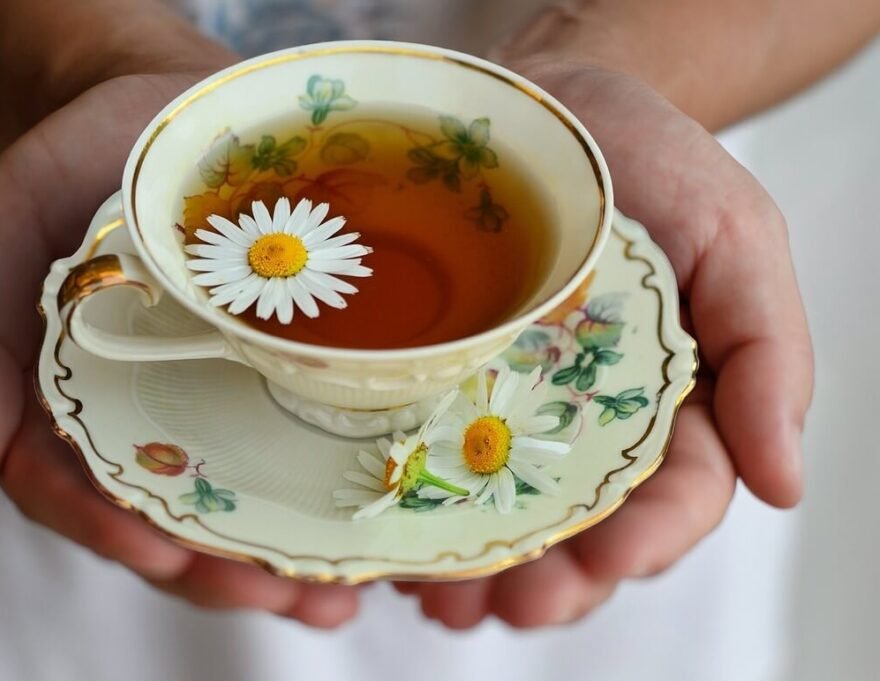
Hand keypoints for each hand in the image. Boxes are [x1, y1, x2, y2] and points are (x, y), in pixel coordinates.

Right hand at [0, 70, 357, 627]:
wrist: (169, 106)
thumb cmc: (76, 165)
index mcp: (70, 401)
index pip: (77, 490)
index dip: (114, 532)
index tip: (168, 558)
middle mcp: (145, 416)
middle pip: (172, 520)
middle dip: (221, 571)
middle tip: (278, 593)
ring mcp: (219, 399)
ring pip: (243, 503)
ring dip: (285, 560)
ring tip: (334, 591)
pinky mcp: (283, 374)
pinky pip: (305, 447)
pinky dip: (335, 497)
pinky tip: (378, 527)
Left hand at [395, 60, 812, 627]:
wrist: (555, 109)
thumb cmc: (655, 167)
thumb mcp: (737, 242)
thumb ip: (770, 356)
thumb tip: (785, 483)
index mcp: (674, 404)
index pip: (677, 497)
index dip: (647, 540)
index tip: (608, 560)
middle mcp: (592, 422)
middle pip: (582, 529)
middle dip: (551, 580)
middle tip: (509, 604)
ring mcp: (515, 409)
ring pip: (503, 516)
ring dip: (477, 572)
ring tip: (442, 597)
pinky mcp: (446, 386)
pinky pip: (431, 463)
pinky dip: (417, 514)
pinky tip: (393, 548)